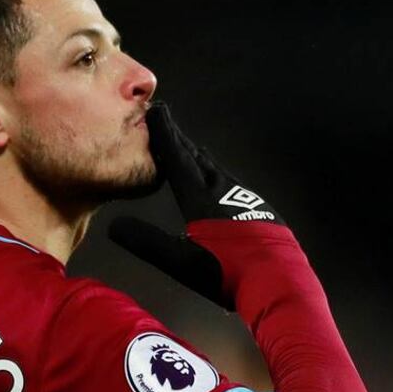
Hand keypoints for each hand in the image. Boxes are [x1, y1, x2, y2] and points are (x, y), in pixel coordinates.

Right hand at [109, 103, 283, 309]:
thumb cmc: (227, 272)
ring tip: (191, 149)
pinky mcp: (260, 209)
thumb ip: (146, 242)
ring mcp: (244, 198)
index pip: (177, 159)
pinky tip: (222, 182)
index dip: (165, 134)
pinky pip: (233, 183)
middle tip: (168, 122)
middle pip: (197, 159)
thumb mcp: (180, 262)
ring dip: (200, 157)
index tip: (157, 111)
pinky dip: (219, 175)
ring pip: (217, 170)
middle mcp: (222, 190)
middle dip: (180, 140)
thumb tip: (113, 225)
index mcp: (200, 198)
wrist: (279, 280)